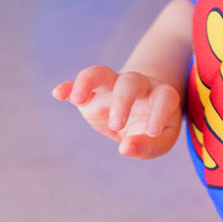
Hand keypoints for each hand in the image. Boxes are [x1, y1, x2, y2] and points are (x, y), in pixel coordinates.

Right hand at [52, 65, 181, 158]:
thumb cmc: (154, 128)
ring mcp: (112, 86)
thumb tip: (125, 148)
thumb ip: (147, 146)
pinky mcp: (92, 94)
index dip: (159, 113)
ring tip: (78, 98)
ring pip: (101, 73)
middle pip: (130, 82)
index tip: (152, 132)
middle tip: (116, 124)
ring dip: (89, 82)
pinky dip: (68, 87)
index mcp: (160, 95)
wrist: (141, 112)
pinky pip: (78, 85)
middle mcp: (137, 85)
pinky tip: (58, 93)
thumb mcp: (160, 141)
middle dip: (122, 101)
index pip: (164, 98)